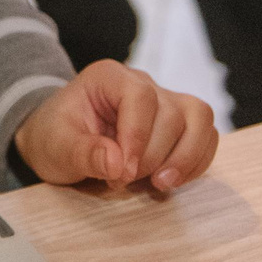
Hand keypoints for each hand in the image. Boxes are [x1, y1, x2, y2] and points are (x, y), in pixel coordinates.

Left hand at [15, 61, 218, 192]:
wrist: (60, 142)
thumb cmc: (56, 138)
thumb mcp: (56, 148)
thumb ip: (83, 153)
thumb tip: (117, 163)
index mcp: (109, 77)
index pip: (140, 97)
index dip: (137, 136)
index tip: (121, 171)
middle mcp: (142, 83)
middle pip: (172, 112)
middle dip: (153, 155)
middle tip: (123, 180)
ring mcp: (165, 101)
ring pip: (199, 118)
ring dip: (185, 157)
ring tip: (158, 184)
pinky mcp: (179, 125)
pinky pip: (206, 136)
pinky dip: (196, 162)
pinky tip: (170, 182)